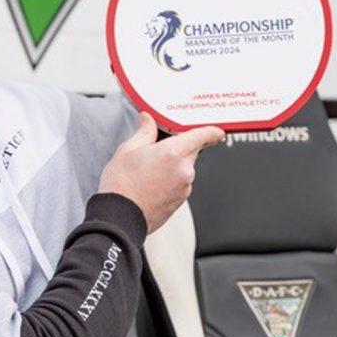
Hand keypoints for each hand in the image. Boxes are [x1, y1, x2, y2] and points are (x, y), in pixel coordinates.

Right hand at [98, 112, 224, 232]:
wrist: (120, 216)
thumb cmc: (122, 186)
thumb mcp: (128, 150)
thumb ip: (144, 132)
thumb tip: (148, 121)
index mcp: (173, 152)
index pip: (202, 136)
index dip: (211, 131)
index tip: (215, 131)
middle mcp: (183, 170)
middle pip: (192, 151)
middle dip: (178, 148)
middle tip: (157, 151)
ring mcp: (184, 187)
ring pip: (184, 168)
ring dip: (173, 166)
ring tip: (149, 172)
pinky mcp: (181, 201)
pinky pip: (181, 184)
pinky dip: (171, 181)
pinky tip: (152, 183)